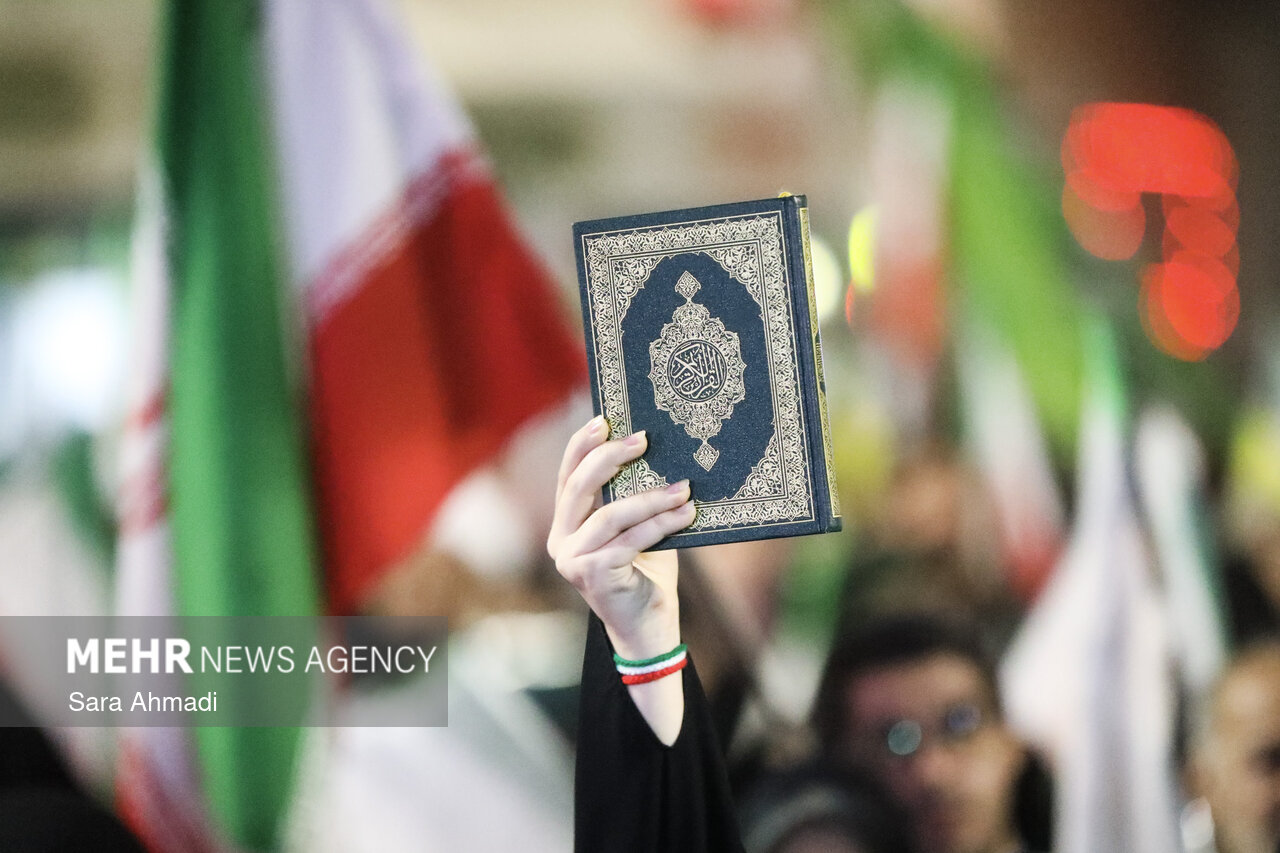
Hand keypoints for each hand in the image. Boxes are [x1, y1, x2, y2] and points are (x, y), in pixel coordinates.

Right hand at [546, 416, 695, 661]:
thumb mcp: (639, 527)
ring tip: (683, 487)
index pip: (568, 476)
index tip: (604, 419)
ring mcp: (572, 559)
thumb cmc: (647, 572)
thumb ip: (636, 497)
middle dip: (611, 457)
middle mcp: (561, 540)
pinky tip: (687, 513)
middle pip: (579, 487)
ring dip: (650, 497)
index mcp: (566, 524)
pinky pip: (629, 540)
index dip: (582, 445)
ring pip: (610, 515)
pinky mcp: (591, 575)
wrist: (649, 628)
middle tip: (643, 440)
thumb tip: (658, 451)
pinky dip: (661, 524)